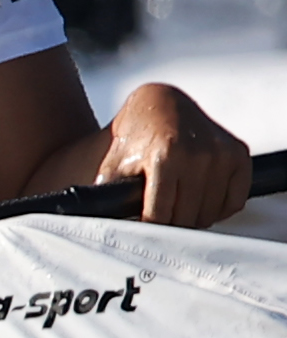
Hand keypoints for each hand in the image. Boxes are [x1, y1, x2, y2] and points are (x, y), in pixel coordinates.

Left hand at [100, 81, 253, 233]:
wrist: (161, 104)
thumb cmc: (133, 138)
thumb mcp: (114, 162)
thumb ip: (108, 193)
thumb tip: (99, 225)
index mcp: (164, 156)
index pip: (160, 215)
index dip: (150, 228)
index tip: (143, 233)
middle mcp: (197, 153)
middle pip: (187, 217)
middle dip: (171, 225)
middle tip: (160, 222)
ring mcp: (221, 153)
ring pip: (211, 213)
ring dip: (194, 219)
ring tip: (177, 210)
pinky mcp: (238, 154)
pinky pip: (233, 201)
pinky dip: (218, 209)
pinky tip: (199, 201)